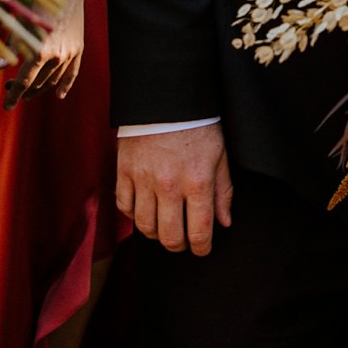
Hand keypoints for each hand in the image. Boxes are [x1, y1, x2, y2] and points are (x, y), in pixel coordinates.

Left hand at [6, 0, 85, 103]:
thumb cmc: (36, 3)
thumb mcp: (18, 24)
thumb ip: (10, 47)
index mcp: (39, 51)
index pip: (24, 82)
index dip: (14, 95)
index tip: (7, 106)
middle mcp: (56, 56)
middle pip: (38, 83)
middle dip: (23, 91)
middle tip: (10, 89)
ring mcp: (69, 54)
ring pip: (53, 81)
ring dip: (39, 89)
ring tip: (28, 91)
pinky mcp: (78, 49)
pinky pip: (72, 73)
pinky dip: (65, 85)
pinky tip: (59, 95)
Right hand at [117, 124, 233, 253]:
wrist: (166, 98)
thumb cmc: (198, 126)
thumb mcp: (220, 156)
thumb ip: (223, 192)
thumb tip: (224, 223)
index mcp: (198, 182)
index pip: (199, 231)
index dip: (202, 248)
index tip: (202, 250)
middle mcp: (169, 185)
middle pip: (169, 237)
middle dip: (179, 246)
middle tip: (183, 242)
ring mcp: (143, 180)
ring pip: (145, 227)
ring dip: (156, 234)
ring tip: (164, 228)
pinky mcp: (124, 172)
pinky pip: (124, 207)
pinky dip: (133, 215)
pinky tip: (144, 210)